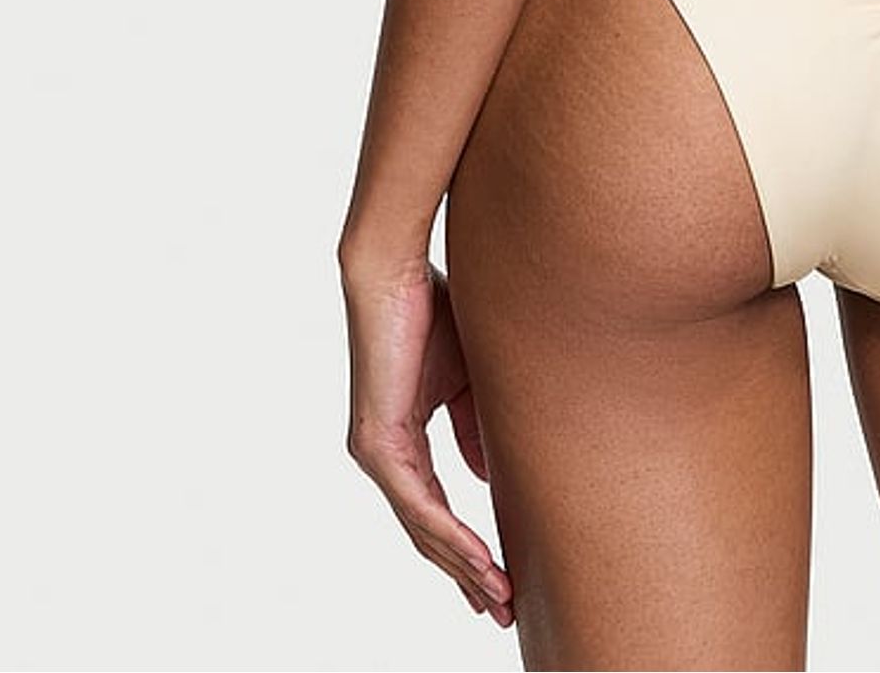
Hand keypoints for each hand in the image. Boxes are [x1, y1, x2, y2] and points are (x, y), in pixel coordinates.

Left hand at [340, 250, 514, 627]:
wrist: (395, 271)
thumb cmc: (430, 310)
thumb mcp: (464, 380)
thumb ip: (474, 428)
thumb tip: (488, 478)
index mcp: (401, 442)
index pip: (437, 510)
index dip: (468, 546)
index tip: (500, 578)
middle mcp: (383, 456)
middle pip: (429, 533)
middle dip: (468, 574)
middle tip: (503, 609)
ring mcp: (376, 453)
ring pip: (423, 528)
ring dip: (464, 566)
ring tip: (499, 596)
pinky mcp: (376, 443)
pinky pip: (417, 504)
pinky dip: (449, 535)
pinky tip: (477, 559)